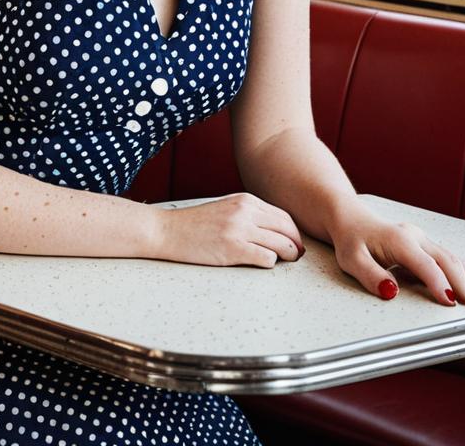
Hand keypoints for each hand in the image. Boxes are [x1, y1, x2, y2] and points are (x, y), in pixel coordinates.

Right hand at [155, 193, 304, 267]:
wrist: (167, 230)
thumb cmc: (195, 224)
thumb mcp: (226, 209)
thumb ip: (249, 215)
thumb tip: (275, 232)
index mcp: (245, 200)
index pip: (283, 216)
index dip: (294, 232)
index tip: (295, 244)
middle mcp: (245, 211)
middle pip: (287, 229)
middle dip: (296, 244)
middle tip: (297, 256)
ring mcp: (239, 229)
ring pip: (282, 244)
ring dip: (289, 255)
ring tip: (286, 262)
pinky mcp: (233, 248)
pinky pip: (267, 258)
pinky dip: (270, 263)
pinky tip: (263, 263)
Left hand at [330, 209, 464, 304]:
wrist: (349, 218)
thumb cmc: (350, 240)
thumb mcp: (351, 259)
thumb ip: (370, 274)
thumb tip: (391, 291)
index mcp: (399, 241)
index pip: (425, 265)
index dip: (439, 283)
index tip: (450, 302)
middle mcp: (415, 237)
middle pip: (446, 260)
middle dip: (464, 282)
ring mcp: (422, 239)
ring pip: (452, 258)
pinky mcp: (425, 245)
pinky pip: (449, 257)